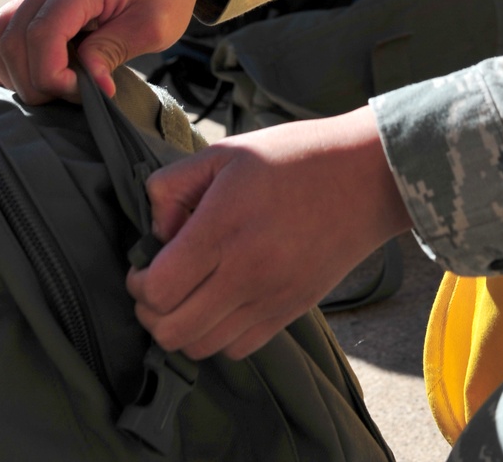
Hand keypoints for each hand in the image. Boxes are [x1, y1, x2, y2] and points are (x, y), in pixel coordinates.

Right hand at [0, 0, 229, 102]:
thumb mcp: (155, 25)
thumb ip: (114, 50)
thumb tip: (90, 86)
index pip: (41, 34)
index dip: (51, 74)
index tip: (82, 92)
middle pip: (10, 38)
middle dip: (33, 80)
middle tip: (73, 94)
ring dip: (15, 70)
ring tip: (56, 84)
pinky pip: (5, 27)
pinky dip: (13, 56)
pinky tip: (47, 68)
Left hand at [127, 108, 412, 359]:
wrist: (364, 177)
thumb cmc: (295, 156)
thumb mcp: (227, 152)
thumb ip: (175, 183)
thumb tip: (154, 226)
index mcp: (223, 227)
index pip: (158, 289)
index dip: (137, 284)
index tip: (142, 267)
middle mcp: (244, 271)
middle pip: (171, 330)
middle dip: (151, 312)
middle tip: (157, 286)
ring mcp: (270, 297)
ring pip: (201, 348)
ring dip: (182, 328)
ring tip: (187, 297)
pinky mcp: (291, 311)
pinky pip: (238, 349)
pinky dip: (218, 336)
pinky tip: (221, 304)